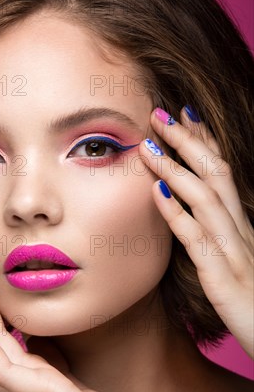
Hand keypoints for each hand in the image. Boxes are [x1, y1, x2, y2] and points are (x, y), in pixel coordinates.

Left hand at [142, 107, 252, 357]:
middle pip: (215, 174)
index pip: (223, 174)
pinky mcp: (223, 278)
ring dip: (177, 168)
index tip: (184, 115)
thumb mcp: (238, 266)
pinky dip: (177, 213)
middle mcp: (240, 232)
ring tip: (150, 144)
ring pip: (206, 198)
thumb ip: (219, 242)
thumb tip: (195, 219)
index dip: (205, 142)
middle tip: (160, 113)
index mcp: (242, 228)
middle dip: (188, 141)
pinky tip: (157, 193)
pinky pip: (198, 239)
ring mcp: (234, 252)